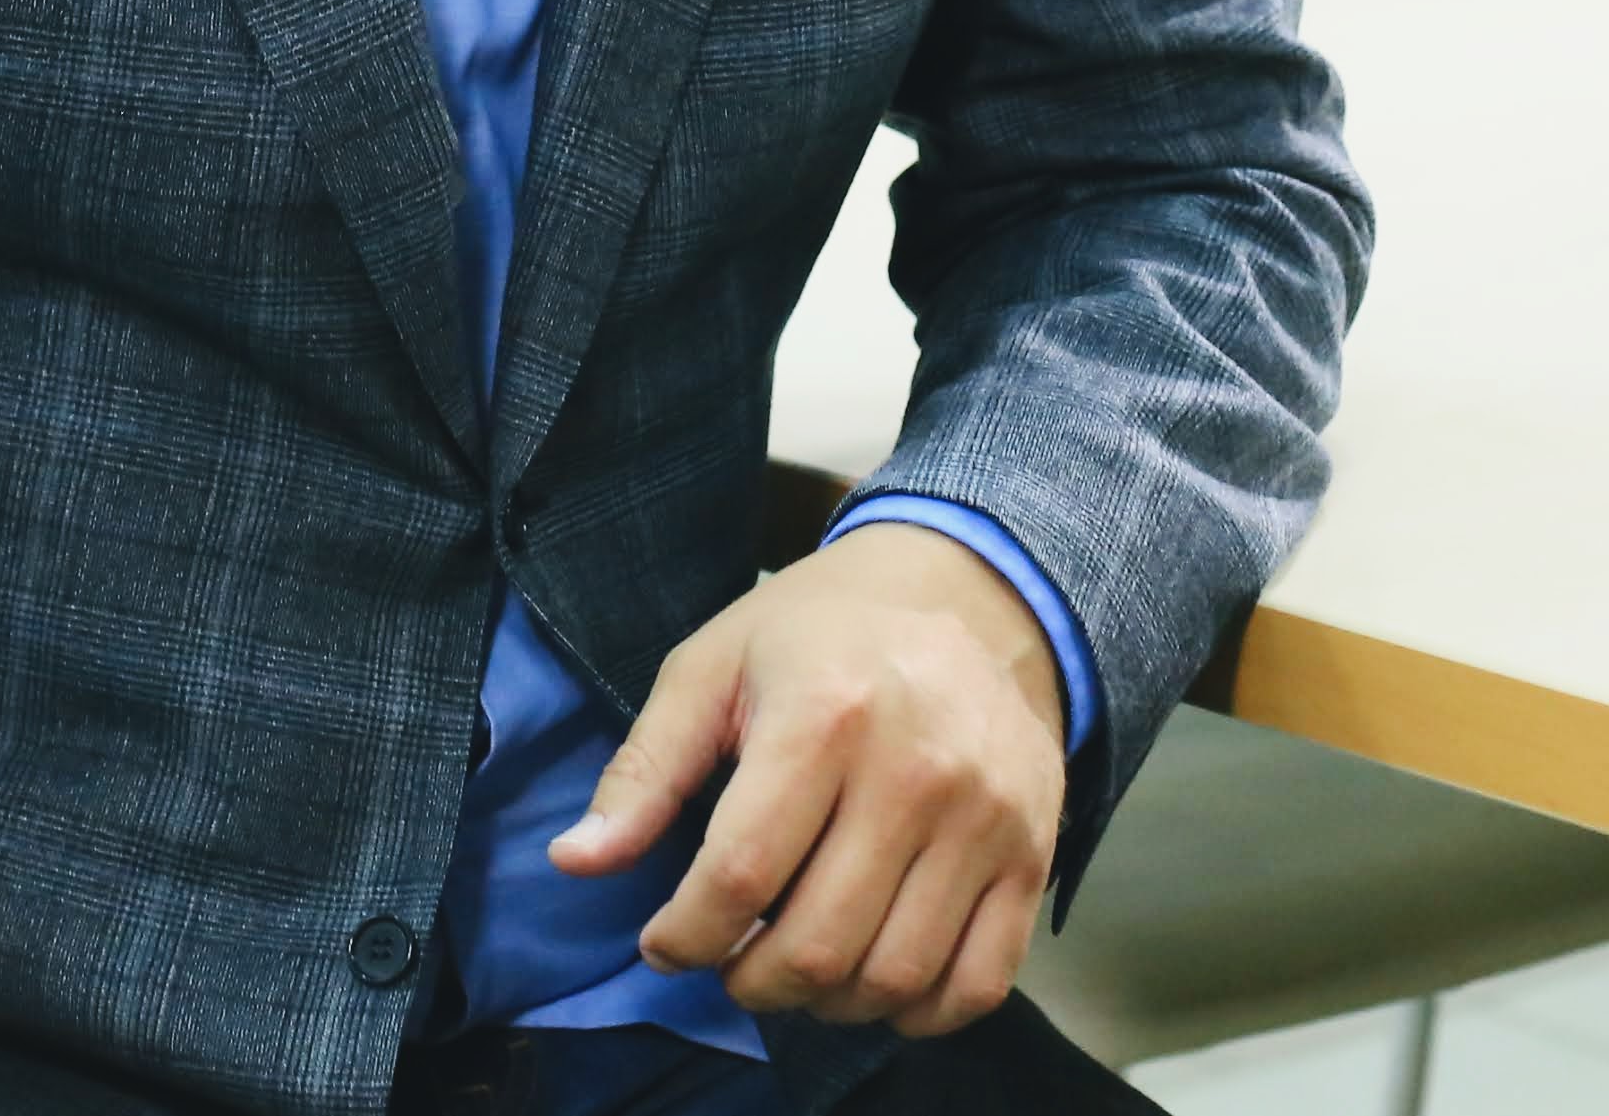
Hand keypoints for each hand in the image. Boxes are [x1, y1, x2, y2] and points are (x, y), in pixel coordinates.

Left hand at [547, 521, 1066, 1036]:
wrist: (973, 594)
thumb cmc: (820, 634)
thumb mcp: (713, 667)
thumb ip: (644, 769)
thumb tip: (575, 861)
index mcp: (825, 716)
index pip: (738, 875)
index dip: (684, 936)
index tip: (664, 941)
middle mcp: (916, 771)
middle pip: (817, 943)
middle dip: (748, 981)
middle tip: (729, 963)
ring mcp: (987, 820)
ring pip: (895, 978)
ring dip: (825, 1004)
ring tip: (792, 970)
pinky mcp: (1033, 856)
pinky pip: (979, 983)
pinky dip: (918, 1014)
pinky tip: (872, 985)